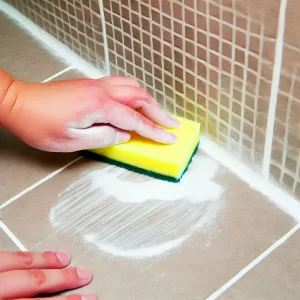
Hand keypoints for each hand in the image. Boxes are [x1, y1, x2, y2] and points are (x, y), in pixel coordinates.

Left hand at [0, 250, 94, 299]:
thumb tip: (55, 298)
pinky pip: (4, 255)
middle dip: (62, 279)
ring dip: (46, 261)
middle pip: (34, 281)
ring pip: (19, 263)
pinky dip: (24, 254)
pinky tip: (34, 255)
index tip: (83, 299)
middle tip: (83, 276)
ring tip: (64, 259)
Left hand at [3, 76, 179, 151]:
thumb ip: (103, 137)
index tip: (169, 138)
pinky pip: (121, 84)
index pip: (136, 119)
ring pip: (132, 87)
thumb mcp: (72, 140)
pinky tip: (135, 102)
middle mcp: (101, 90)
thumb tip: (124, 135)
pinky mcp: (91, 85)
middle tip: (172, 124)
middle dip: (159, 112)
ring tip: (157, 114)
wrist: (18, 103)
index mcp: (99, 105)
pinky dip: (135, 93)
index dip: (155, 131)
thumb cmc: (40, 124)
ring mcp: (96, 85)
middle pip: (140, 98)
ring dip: (148, 101)